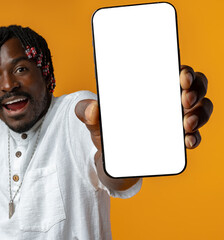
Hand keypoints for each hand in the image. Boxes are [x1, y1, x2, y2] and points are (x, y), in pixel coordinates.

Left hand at [75, 65, 212, 151]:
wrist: (109, 161)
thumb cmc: (106, 130)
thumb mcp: (93, 119)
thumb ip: (86, 111)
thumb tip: (92, 109)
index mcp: (150, 88)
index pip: (174, 72)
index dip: (184, 70)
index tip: (181, 75)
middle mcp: (167, 101)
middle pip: (194, 87)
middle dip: (196, 89)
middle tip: (184, 98)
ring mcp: (174, 122)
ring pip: (200, 110)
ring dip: (199, 114)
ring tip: (186, 123)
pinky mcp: (175, 144)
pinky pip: (194, 137)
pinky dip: (195, 138)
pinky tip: (187, 141)